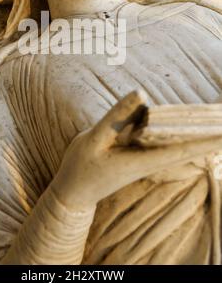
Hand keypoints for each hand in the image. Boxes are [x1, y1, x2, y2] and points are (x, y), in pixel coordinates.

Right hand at [51, 91, 221, 211]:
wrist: (74, 190)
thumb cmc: (82, 167)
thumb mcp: (94, 140)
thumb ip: (117, 116)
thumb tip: (142, 93)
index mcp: (141, 161)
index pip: (184, 150)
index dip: (207, 141)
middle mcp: (149, 160)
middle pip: (187, 145)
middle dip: (209, 134)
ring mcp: (144, 157)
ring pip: (175, 141)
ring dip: (194, 130)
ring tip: (215, 116)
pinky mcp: (137, 152)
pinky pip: (160, 138)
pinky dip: (174, 128)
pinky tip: (181, 118)